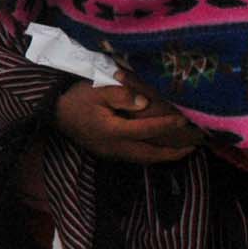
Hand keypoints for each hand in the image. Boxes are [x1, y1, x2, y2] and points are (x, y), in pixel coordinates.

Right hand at [53, 80, 201, 163]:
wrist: (53, 112)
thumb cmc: (76, 98)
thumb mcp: (96, 89)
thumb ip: (121, 94)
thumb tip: (145, 103)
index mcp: (112, 130)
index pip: (146, 130)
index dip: (166, 125)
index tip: (184, 119)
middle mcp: (113, 146)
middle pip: (149, 154)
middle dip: (172, 152)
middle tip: (194, 146)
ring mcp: (109, 152)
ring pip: (142, 159)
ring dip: (163, 156)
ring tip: (182, 150)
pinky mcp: (106, 153)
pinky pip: (134, 157)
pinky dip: (151, 155)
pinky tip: (159, 148)